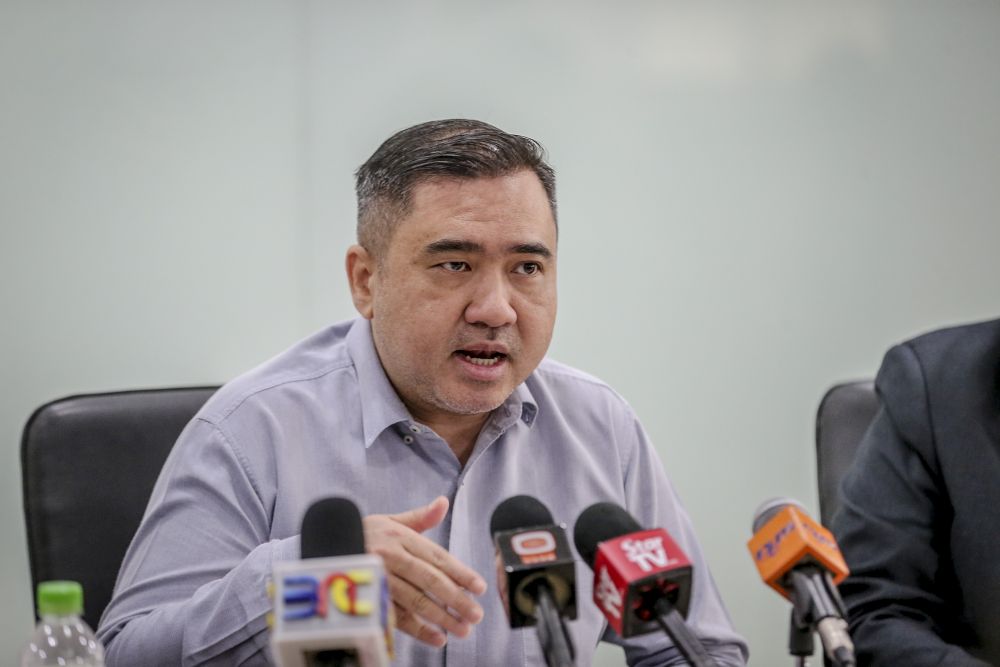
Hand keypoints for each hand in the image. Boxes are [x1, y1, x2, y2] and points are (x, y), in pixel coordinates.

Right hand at [364, 496, 486, 646]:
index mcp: (399, 537)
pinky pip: (394, 617)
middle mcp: (389, 556)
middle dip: (456, 600)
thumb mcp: (390, 521)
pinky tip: (435, 638)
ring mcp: (377, 579)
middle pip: (429, 581)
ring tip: (462, 630)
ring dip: (440, 618)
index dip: (461, 573)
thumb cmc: (364, 534)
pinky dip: (417, 630)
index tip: (480, 587)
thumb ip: (420, 517)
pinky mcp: (366, 598)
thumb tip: (443, 502)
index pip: (437, 557)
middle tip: (476, 615)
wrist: (324, 547)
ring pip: (414, 601)